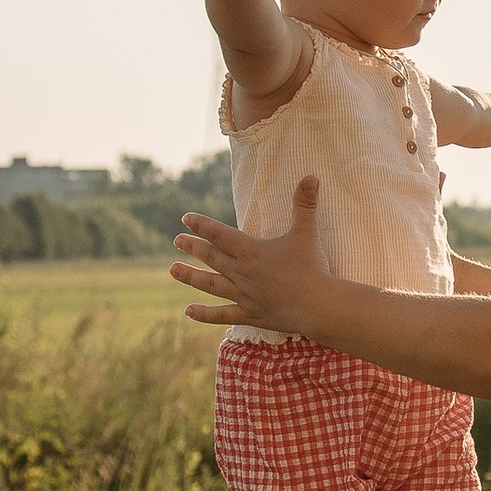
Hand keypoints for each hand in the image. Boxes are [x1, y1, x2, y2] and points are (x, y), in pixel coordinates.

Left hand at [173, 179, 328, 332]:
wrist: (318, 306)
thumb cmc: (313, 268)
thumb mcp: (307, 233)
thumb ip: (305, 204)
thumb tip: (311, 175)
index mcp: (251, 251)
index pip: (220, 234)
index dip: (202, 225)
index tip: (186, 218)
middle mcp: (242, 272)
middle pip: (212, 257)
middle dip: (193, 247)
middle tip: (176, 240)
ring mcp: (244, 295)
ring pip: (210, 284)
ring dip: (190, 276)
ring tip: (172, 270)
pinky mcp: (250, 314)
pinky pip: (222, 314)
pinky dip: (205, 314)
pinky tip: (188, 311)